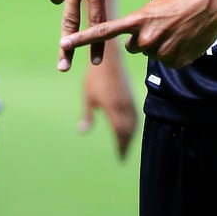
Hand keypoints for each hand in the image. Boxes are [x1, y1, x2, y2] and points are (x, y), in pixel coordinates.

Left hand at [60, 0, 216, 68]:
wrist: (209, 2)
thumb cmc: (181, 0)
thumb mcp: (153, 7)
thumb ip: (138, 25)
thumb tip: (133, 43)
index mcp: (137, 20)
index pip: (104, 31)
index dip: (82, 39)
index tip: (64, 45)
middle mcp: (145, 38)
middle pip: (134, 46)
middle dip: (144, 38)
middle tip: (162, 25)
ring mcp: (161, 52)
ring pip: (152, 54)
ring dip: (161, 45)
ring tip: (176, 30)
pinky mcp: (175, 62)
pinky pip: (168, 61)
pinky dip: (175, 53)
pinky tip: (185, 40)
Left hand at [81, 43, 137, 158]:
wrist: (109, 56)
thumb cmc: (94, 76)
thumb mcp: (88, 96)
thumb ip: (87, 115)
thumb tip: (82, 131)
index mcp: (113, 109)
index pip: (120, 134)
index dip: (120, 147)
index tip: (119, 159)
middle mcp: (124, 106)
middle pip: (129, 131)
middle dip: (126, 143)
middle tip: (122, 154)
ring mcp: (129, 100)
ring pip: (133, 123)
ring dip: (130, 135)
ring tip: (126, 144)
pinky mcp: (130, 94)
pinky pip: (135, 114)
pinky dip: (133, 124)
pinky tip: (129, 126)